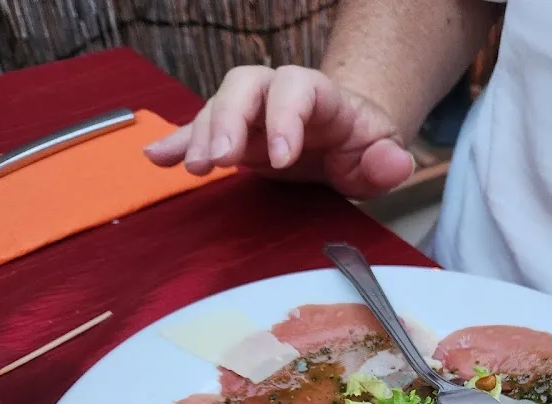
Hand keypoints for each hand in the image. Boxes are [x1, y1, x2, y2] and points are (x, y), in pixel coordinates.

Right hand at [144, 65, 414, 198]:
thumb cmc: (362, 147)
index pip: (298, 89)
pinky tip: (156, 158)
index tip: (281, 158)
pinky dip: (177, 143)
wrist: (344, 140)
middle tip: (220, 160)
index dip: (286, 117)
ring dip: (200, 136)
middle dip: (228, 119)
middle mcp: (278, 95)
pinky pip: (198, 131)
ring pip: (217, 107)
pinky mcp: (232, 134)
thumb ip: (389, 160)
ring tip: (193, 169)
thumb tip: (395, 162)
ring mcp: (250, 113)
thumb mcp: (382, 155)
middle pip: (245, 86)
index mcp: (320, 96)